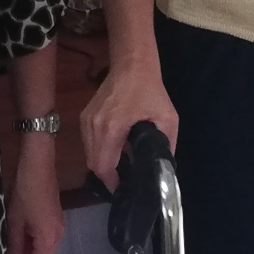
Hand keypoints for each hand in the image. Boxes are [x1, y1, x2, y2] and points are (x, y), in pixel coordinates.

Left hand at [7, 145, 64, 253]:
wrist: (37, 165)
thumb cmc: (24, 192)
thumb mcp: (15, 221)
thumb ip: (15, 245)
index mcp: (49, 238)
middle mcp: (58, 234)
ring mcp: (58, 225)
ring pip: (45, 249)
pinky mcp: (54, 217)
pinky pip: (45, 238)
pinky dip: (34, 244)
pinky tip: (22, 242)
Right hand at [80, 59, 177, 192]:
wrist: (132, 64)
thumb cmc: (150, 91)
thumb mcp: (168, 118)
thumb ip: (167, 146)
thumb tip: (165, 169)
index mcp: (112, 128)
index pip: (103, 166)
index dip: (112, 182)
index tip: (124, 189)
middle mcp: (93, 125)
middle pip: (93, 163)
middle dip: (107, 176)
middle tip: (124, 180)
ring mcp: (86, 119)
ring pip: (88, 153)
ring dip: (102, 163)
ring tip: (120, 166)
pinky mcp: (85, 115)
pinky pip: (87, 141)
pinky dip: (98, 150)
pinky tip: (113, 149)